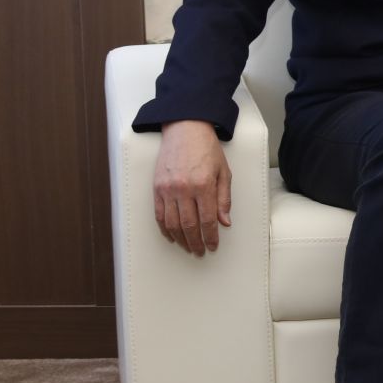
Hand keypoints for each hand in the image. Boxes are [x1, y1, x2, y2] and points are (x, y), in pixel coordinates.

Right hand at [153, 120, 231, 255]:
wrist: (185, 129)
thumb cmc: (207, 149)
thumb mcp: (224, 172)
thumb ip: (224, 199)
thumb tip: (225, 222)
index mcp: (203, 185)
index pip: (207, 219)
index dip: (210, 236)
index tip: (213, 246)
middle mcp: (183, 189)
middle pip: (188, 225)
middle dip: (195, 242)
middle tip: (200, 252)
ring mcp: (167, 189)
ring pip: (172, 223)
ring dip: (180, 239)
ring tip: (188, 247)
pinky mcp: (157, 188)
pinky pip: (159, 214)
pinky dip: (164, 228)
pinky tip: (172, 236)